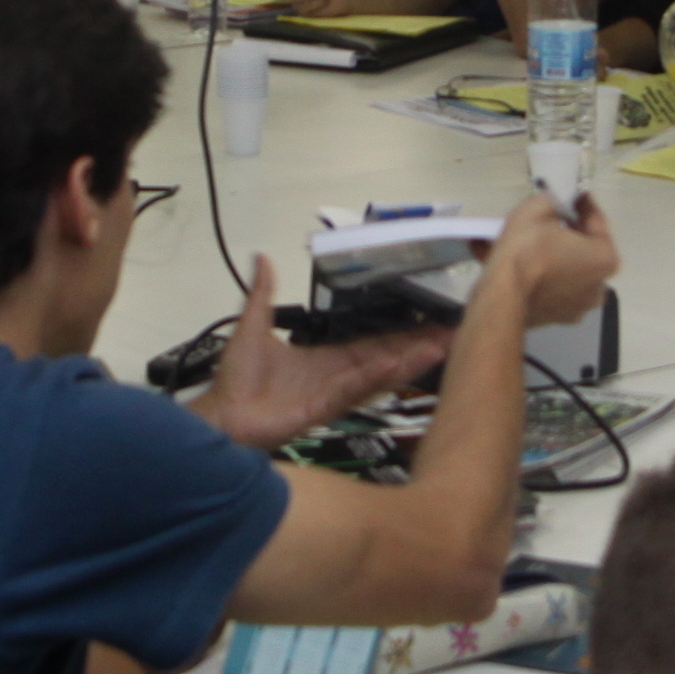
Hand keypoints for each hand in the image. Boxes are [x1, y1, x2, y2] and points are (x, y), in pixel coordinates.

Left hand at [192, 255, 454, 447]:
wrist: (222, 416)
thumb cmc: (235, 380)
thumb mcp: (252, 325)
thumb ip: (263, 293)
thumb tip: (262, 256)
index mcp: (324, 359)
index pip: (371, 343)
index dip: (400, 333)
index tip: (427, 321)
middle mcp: (336, 376)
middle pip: (386, 357)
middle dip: (418, 345)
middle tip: (452, 332)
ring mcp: (334, 392)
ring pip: (380, 372)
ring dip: (409, 360)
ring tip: (442, 345)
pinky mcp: (326, 406)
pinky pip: (357, 387)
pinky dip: (379, 375)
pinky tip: (402, 362)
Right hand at [477, 192, 619, 326]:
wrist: (501, 297)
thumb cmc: (527, 250)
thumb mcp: (538, 207)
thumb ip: (553, 201)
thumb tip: (554, 205)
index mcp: (604, 258)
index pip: (596, 221)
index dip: (582, 203)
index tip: (572, 194)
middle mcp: (598, 285)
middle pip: (583, 250)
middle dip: (567, 234)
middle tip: (549, 218)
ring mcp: (577, 306)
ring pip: (565, 271)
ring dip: (551, 257)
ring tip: (529, 242)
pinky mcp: (555, 318)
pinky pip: (549, 288)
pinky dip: (537, 276)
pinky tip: (517, 263)